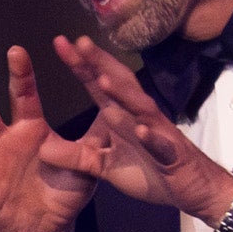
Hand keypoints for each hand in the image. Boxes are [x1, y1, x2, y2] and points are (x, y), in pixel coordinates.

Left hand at [50, 35, 232, 222]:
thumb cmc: (149, 170)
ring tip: (102, 79)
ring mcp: (156, 132)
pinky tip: (140, 130)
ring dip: (122, 94)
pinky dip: (150, 137)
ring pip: (139, 109)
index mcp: (120, 115)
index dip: (81, 64)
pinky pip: (159, 144)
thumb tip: (42, 149)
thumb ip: (76, 156)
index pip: (98, 84)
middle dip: (100, 64)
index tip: (60, 43)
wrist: (189, 188)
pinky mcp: (170, 154)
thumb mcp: (103, 166)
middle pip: (118, 84)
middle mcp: (138, 116)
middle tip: (80, 43)